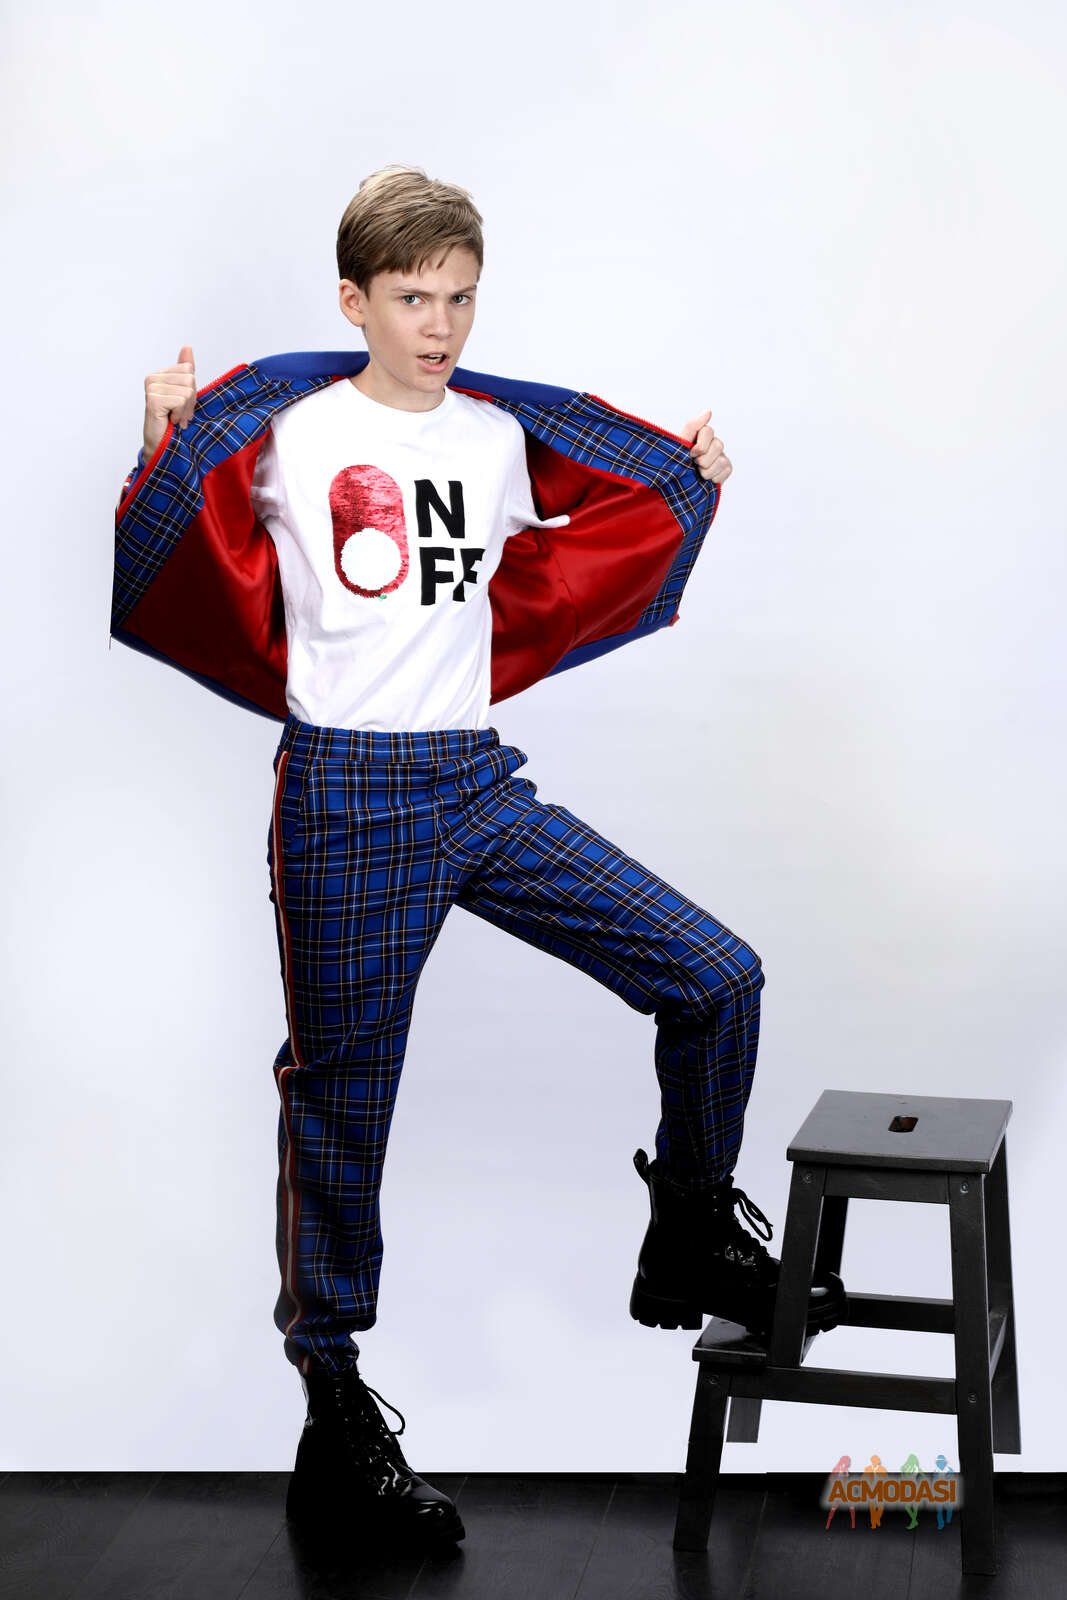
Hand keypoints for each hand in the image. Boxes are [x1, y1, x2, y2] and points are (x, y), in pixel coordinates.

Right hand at [143, 343, 196, 458]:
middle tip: (180, 414)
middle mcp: (152, 378)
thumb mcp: (184, 394)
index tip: (182, 406)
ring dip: (186, 410)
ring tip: (175, 418)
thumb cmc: (172, 422)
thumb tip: (187, 346)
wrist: (162, 446)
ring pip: (187, 390)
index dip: (192, 391)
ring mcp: (151, 388)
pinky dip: (180, 414)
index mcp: (160, 375)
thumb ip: (185, 370)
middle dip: (191, 401)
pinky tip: (171, 421)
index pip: (188, 370)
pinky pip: (181, 400)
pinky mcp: (152, 399)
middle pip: (190, 378)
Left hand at [680, 408, 731, 484]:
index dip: (700, 446)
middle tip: (694, 464)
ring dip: (706, 471)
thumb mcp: (680, 444)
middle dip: (703, 460)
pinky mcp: (727, 468)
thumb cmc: (677, 463)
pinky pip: (725, 470)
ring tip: (698, 473)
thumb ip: (693, 426)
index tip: (691, 454)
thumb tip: (709, 411)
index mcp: (701, 435)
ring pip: (721, 460)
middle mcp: (714, 443)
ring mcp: (722, 455)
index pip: (708, 431)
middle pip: (718, 445)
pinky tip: (706, 479)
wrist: (677, 484)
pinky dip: (713, 478)